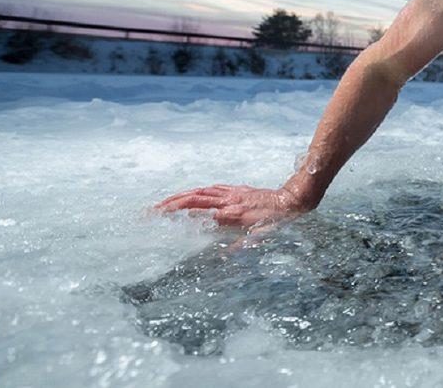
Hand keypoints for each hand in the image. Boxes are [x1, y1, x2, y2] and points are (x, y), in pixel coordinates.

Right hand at [154, 184, 308, 230]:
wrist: (291, 200)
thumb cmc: (276, 221)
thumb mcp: (258, 237)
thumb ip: (238, 244)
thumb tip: (219, 254)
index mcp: (229, 212)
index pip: (196, 212)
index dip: (175, 213)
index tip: (157, 218)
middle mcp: (227, 200)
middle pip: (192, 199)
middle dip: (169, 204)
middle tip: (150, 210)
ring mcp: (232, 193)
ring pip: (200, 191)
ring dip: (180, 196)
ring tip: (164, 203)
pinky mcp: (237, 189)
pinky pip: (213, 189)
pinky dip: (199, 192)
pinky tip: (193, 196)